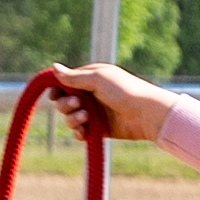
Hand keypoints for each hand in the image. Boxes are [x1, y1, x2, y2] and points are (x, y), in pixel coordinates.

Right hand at [46, 61, 174, 146]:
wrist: (146, 114)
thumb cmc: (125, 91)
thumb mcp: (98, 79)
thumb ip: (74, 77)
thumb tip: (53, 67)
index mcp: (90, 78)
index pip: (64, 82)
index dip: (56, 89)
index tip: (54, 95)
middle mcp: (89, 95)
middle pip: (63, 101)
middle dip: (65, 105)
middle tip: (77, 104)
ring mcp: (93, 112)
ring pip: (69, 118)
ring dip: (72, 119)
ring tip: (86, 118)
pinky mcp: (98, 129)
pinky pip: (79, 132)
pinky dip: (79, 132)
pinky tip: (85, 132)